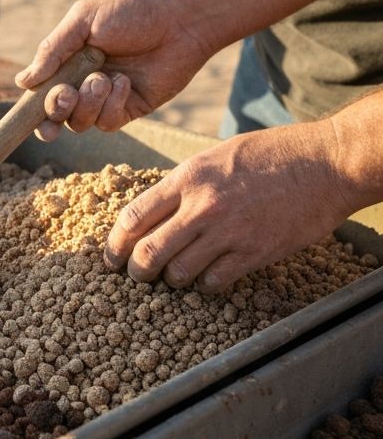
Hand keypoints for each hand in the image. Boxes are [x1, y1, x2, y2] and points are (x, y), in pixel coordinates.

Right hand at [14, 0, 212, 141]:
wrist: (179, 20)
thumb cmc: (131, 12)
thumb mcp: (83, 21)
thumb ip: (51, 50)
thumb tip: (22, 82)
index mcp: (66, 63)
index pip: (40, 95)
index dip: (32, 110)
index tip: (29, 114)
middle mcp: (82, 85)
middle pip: (54, 116)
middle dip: (56, 109)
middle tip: (66, 95)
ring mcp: (104, 100)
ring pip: (79, 123)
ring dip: (87, 103)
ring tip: (103, 78)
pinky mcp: (128, 110)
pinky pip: (107, 123)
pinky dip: (111, 105)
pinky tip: (125, 82)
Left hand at [104, 120, 352, 292]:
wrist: (326, 163)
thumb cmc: (271, 154)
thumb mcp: (216, 156)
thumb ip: (183, 184)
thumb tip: (154, 210)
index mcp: (187, 178)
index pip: (133, 217)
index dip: (115, 244)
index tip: (111, 258)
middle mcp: (202, 206)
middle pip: (148, 252)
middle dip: (136, 271)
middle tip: (137, 276)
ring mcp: (228, 232)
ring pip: (178, 273)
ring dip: (171, 280)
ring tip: (174, 276)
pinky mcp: (254, 253)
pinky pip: (213, 282)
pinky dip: (204, 284)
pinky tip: (207, 276)